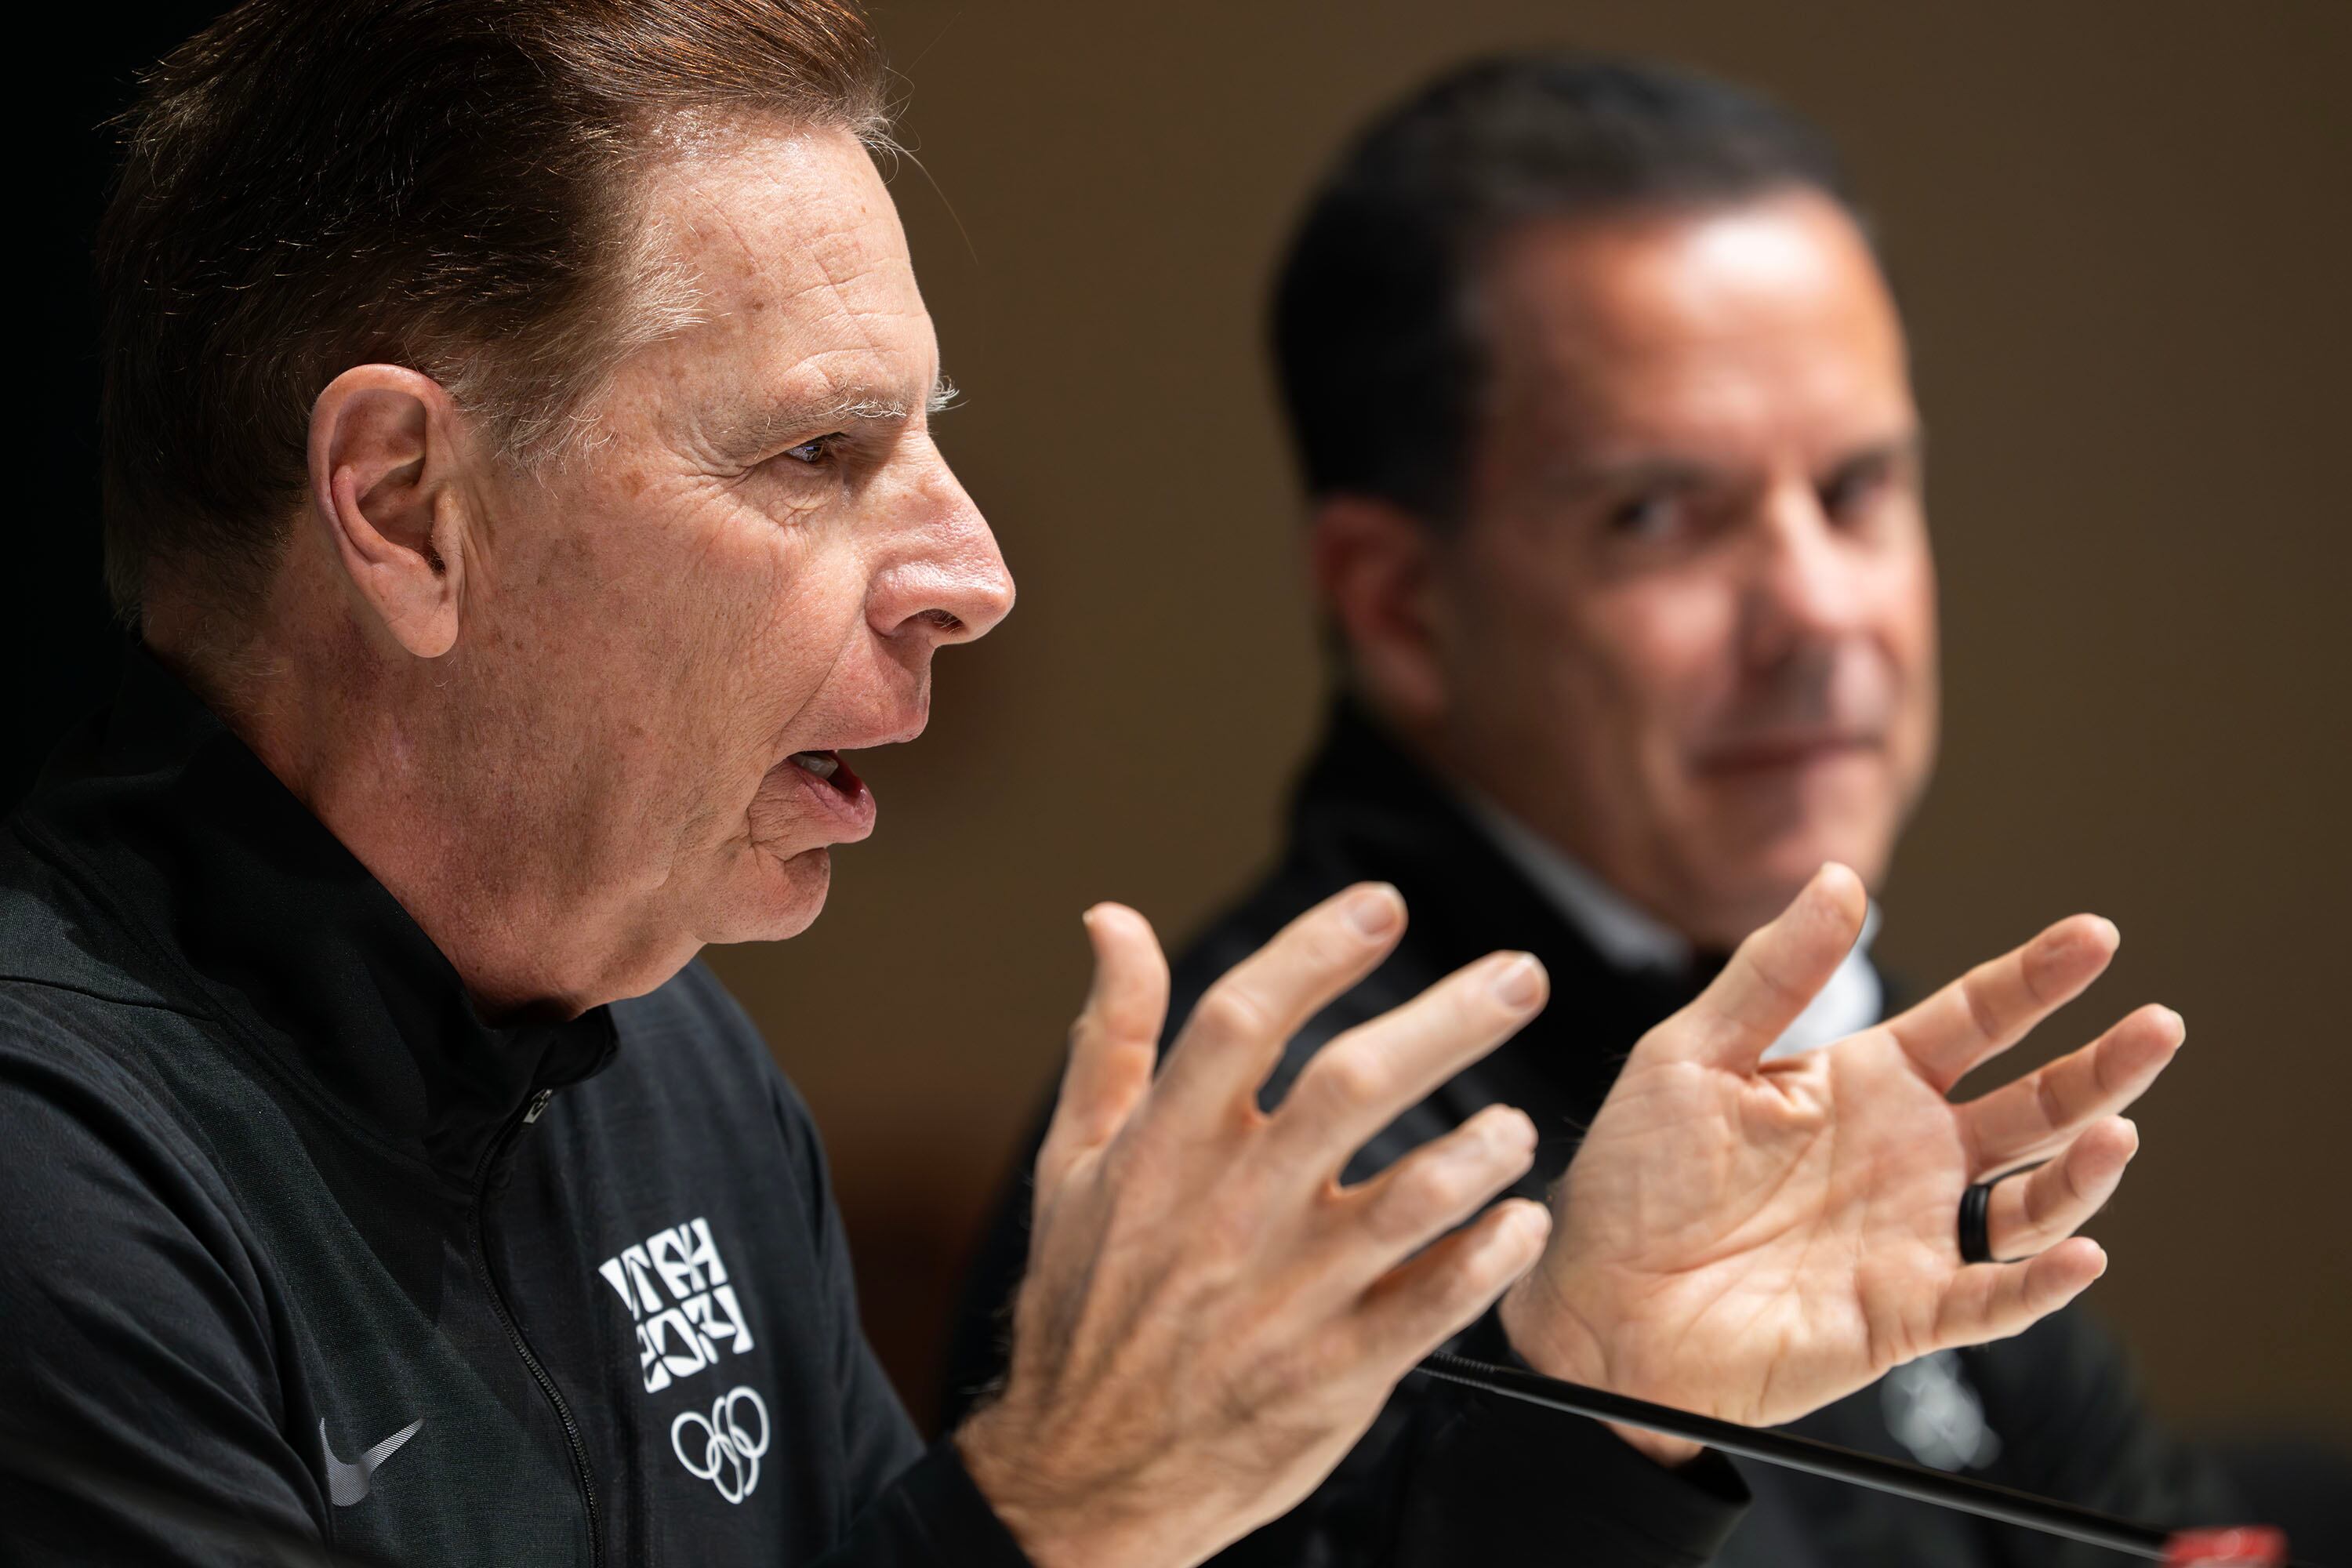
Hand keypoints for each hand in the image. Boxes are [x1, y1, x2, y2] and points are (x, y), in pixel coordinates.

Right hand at [958, 886, 1554, 1567]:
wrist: (1082, 1475)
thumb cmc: (1084, 1308)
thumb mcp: (1072, 1163)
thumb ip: (1110, 1036)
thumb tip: (1112, 919)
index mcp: (1164, 1149)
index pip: (1246, 1019)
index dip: (1317, 951)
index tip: (1383, 905)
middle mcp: (1231, 1210)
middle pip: (1351, 1086)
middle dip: (1446, 1020)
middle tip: (1517, 977)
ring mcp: (1288, 1294)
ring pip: (1409, 1199)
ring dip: (1478, 1148)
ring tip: (1517, 1121)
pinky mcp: (1334, 1371)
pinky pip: (1431, 1308)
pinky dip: (1486, 1261)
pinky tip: (1521, 1224)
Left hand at [1501, 864, 2181, 1444]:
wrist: (1599, 1303)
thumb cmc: (1634, 1180)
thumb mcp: (1690, 1053)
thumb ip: (1773, 974)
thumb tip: (1839, 879)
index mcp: (1862, 1082)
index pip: (1974, 1020)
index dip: (2035, 980)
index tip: (2094, 938)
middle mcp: (1905, 1153)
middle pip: (2033, 1105)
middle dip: (2101, 1067)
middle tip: (2158, 1026)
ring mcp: (1912, 1234)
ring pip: (2034, 1201)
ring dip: (2084, 1172)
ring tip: (2115, 1130)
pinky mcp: (1902, 1314)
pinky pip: (1993, 1299)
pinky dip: (2041, 1282)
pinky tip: (2076, 1252)